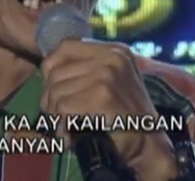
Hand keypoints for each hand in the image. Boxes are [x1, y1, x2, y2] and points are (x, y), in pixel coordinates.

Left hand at [40, 39, 179, 180]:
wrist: (148, 145)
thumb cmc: (124, 116)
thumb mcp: (108, 82)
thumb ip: (83, 70)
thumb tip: (46, 71)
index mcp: (113, 51)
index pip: (65, 47)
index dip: (52, 69)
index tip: (55, 91)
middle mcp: (111, 57)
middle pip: (56, 73)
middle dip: (51, 99)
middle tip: (60, 118)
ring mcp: (108, 75)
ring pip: (56, 92)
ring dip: (55, 115)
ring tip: (67, 127)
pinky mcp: (103, 96)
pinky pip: (64, 108)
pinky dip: (61, 125)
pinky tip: (70, 135)